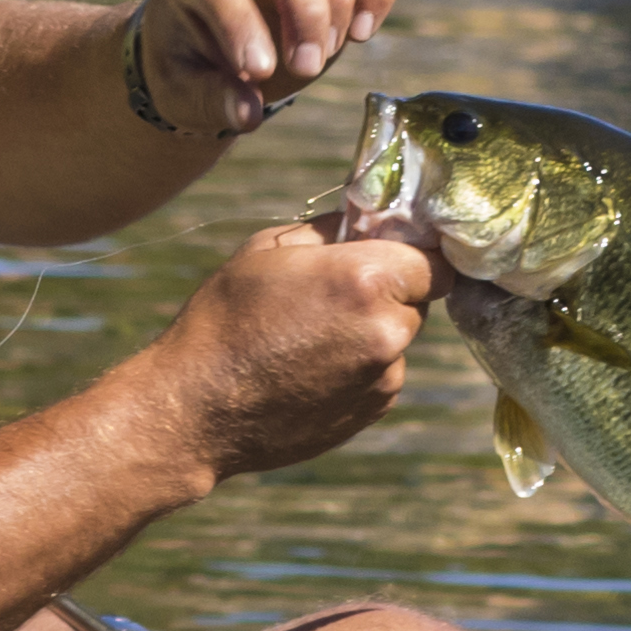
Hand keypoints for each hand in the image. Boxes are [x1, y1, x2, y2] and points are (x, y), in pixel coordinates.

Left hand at [129, 0, 401, 142]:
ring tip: (327, 54)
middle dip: (305, 9)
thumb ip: (213, 99)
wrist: (206, 56)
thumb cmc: (188, 68)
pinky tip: (362, 35)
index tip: (258, 73)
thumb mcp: (184, 91)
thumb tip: (248, 114)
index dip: (242, 23)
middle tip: (305, 69)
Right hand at [132, 219, 433, 486]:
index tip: (386, 254)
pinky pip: (380, 374)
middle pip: (418, 299)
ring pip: (398, 339)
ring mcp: (383, 378)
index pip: (434, 259)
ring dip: (370, 332)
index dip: (411, 253)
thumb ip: (331, 229)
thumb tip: (367, 219)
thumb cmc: (224, 319)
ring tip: (307, 338)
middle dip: (387, 292)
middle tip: (331, 295)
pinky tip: (307, 369)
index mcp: (366, 280)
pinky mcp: (373, 411)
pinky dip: (358, 368)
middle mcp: (387, 332)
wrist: (196, 409)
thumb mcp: (267, 249)